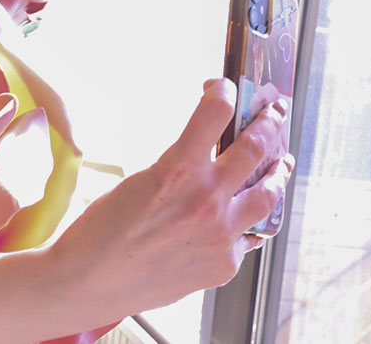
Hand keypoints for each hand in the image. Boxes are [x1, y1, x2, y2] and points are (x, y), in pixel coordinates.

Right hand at [48, 78, 292, 326]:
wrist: (89, 282)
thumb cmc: (100, 233)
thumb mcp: (134, 183)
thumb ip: (176, 169)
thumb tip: (202, 158)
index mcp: (176, 170)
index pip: (215, 112)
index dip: (224, 91)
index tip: (223, 87)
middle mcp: (205, 199)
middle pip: (256, 148)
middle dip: (268, 124)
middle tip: (273, 115)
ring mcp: (220, 235)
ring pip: (268, 194)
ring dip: (277, 173)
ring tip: (281, 164)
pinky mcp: (224, 264)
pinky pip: (248, 236)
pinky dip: (247, 222)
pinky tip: (248, 216)